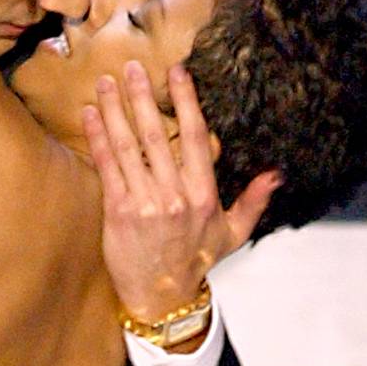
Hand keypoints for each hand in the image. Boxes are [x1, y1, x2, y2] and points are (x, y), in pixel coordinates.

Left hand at [83, 60, 280, 320]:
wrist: (162, 298)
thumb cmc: (195, 262)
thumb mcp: (233, 234)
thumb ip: (253, 201)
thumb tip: (276, 173)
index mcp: (204, 195)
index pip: (196, 137)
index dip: (187, 101)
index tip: (177, 72)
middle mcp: (175, 195)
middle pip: (157, 134)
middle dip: (142, 97)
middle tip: (131, 67)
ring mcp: (145, 203)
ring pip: (127, 146)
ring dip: (114, 111)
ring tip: (105, 83)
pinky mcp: (118, 212)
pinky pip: (107, 167)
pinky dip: (97, 138)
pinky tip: (89, 115)